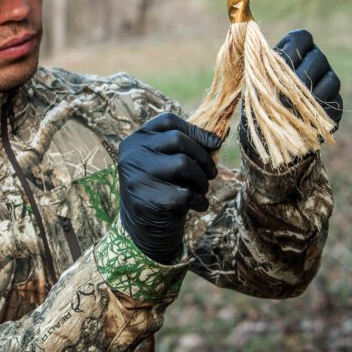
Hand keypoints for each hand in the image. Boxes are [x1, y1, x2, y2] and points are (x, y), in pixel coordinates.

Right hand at [118, 112, 220, 264]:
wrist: (143, 230)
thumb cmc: (162, 189)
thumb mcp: (166, 163)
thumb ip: (185, 146)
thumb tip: (221, 134)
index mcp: (135, 141)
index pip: (167, 121)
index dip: (195, 130)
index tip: (213, 144)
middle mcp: (131, 156)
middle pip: (178, 139)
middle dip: (202, 156)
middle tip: (211, 173)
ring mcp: (137, 178)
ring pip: (183, 164)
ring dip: (201, 179)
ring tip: (202, 189)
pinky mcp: (147, 201)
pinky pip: (185, 193)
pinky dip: (199, 200)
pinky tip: (196, 205)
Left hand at [240, 29, 342, 160]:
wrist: (267, 126)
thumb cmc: (258, 98)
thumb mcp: (255, 82)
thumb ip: (262, 73)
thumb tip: (268, 74)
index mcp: (295, 48)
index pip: (302, 38)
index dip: (292, 49)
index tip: (279, 64)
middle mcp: (315, 59)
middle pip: (318, 58)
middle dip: (300, 76)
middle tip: (284, 93)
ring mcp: (328, 79)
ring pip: (331, 80)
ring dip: (311, 95)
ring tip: (293, 107)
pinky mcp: (335, 101)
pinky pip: (335, 102)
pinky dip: (320, 111)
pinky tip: (304, 117)